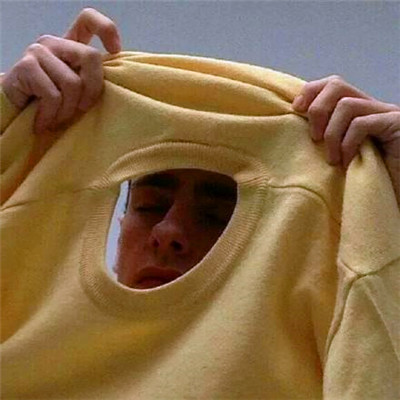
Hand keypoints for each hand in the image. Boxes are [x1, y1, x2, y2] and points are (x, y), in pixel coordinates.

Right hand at [1, 8, 120, 134]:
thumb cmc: (50, 105)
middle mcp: (54, 44)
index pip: (88, 21)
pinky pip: (53, 96)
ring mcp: (39, 52)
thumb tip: (115, 84)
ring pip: (73, 83)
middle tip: (82, 110)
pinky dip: (52, 115)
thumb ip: (90, 81)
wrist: (15, 111)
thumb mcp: (76, 92)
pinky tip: (44, 122)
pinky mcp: (26, 66)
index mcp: (70, 46)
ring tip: (59, 118)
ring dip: (68, 110)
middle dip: (92, 90)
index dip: (106, 30)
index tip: (115, 50)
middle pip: (91, 57)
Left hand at [292, 75, 399, 202]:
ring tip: (333, 159)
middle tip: (315, 139)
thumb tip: (297, 124)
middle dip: (317, 110)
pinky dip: (348, 144)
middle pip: (337, 85)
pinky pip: (361, 124)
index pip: (332, 84)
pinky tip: (348, 162)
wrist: (391, 192)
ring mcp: (386, 113)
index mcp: (358, 110)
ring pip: (346, 105)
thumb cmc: (366, 177)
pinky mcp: (397, 124)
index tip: (296, 110)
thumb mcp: (339, 153)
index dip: (310, 92)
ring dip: (332, 134)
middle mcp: (372, 107)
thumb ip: (325, 136)